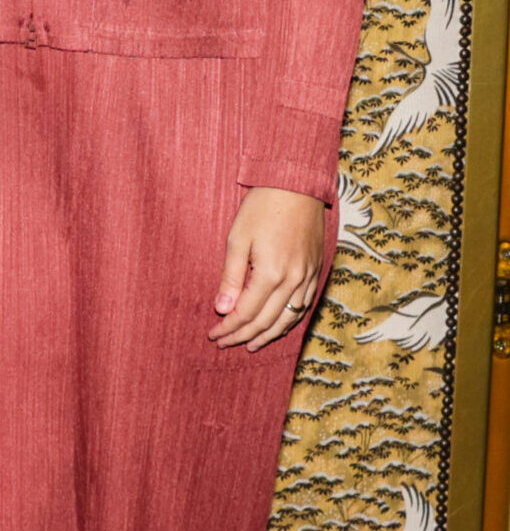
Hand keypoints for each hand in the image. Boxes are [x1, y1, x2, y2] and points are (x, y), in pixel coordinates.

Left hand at [210, 185, 324, 349]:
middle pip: (267, 321)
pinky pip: (302, 307)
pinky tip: (277, 325)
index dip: (229, 328)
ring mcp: (308, 279)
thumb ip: (231, 277)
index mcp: (272, 274)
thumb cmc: (262, 208)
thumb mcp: (238, 238)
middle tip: (225, 343)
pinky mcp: (316, 272)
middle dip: (244, 335)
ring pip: (287, 319)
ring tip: (250, 344)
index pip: (247, 313)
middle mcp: (294, 282)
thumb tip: (222, 309)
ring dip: (267, 335)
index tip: (214, 335)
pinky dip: (287, 321)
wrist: (296, 186)